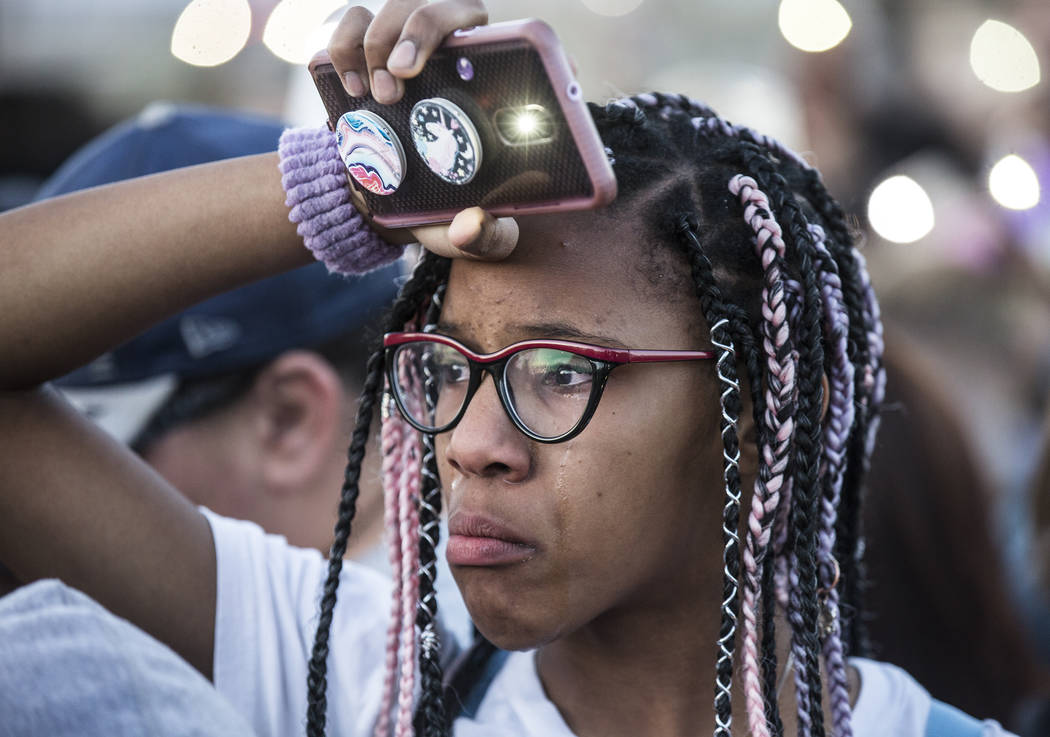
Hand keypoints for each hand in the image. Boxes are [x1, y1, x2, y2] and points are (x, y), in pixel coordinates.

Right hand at [331, 1, 517, 260]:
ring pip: (401, 3)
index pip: (524, 44)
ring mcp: (413, 47)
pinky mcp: (369, 48)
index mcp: (499, 92)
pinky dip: (345, 44)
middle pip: (452, 5)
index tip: (500, 68)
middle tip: (402, 73)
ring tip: (378, 93)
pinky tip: (350, 84)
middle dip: (423, 26)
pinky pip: (353, 19)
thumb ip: (484, 236)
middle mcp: (460, 56)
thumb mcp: (470, 234)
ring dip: (383, 39)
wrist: (383, 203)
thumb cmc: (440, 211)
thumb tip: (473, 225)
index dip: (525, 44)